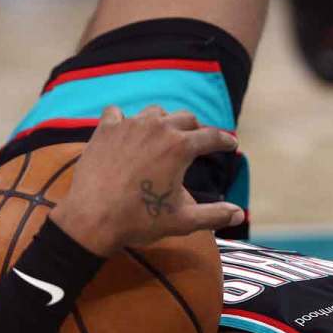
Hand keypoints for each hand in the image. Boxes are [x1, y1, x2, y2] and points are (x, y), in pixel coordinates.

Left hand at [51, 106, 242, 255]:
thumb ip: (215, 215)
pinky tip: (125, 129)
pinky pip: (117, 113)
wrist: (92, 219)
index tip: (230, 144)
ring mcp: (129, 125)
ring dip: (165, 121)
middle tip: (199, 140)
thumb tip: (239, 214)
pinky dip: (125, 119)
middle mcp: (158, 128)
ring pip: (155, 112)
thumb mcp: (184, 221)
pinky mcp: (105, 130)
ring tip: (165, 134)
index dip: (224, 141)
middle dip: (196, 129)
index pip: (211, 136)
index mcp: (181, 147)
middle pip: (186, 118)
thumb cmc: (140, 220)